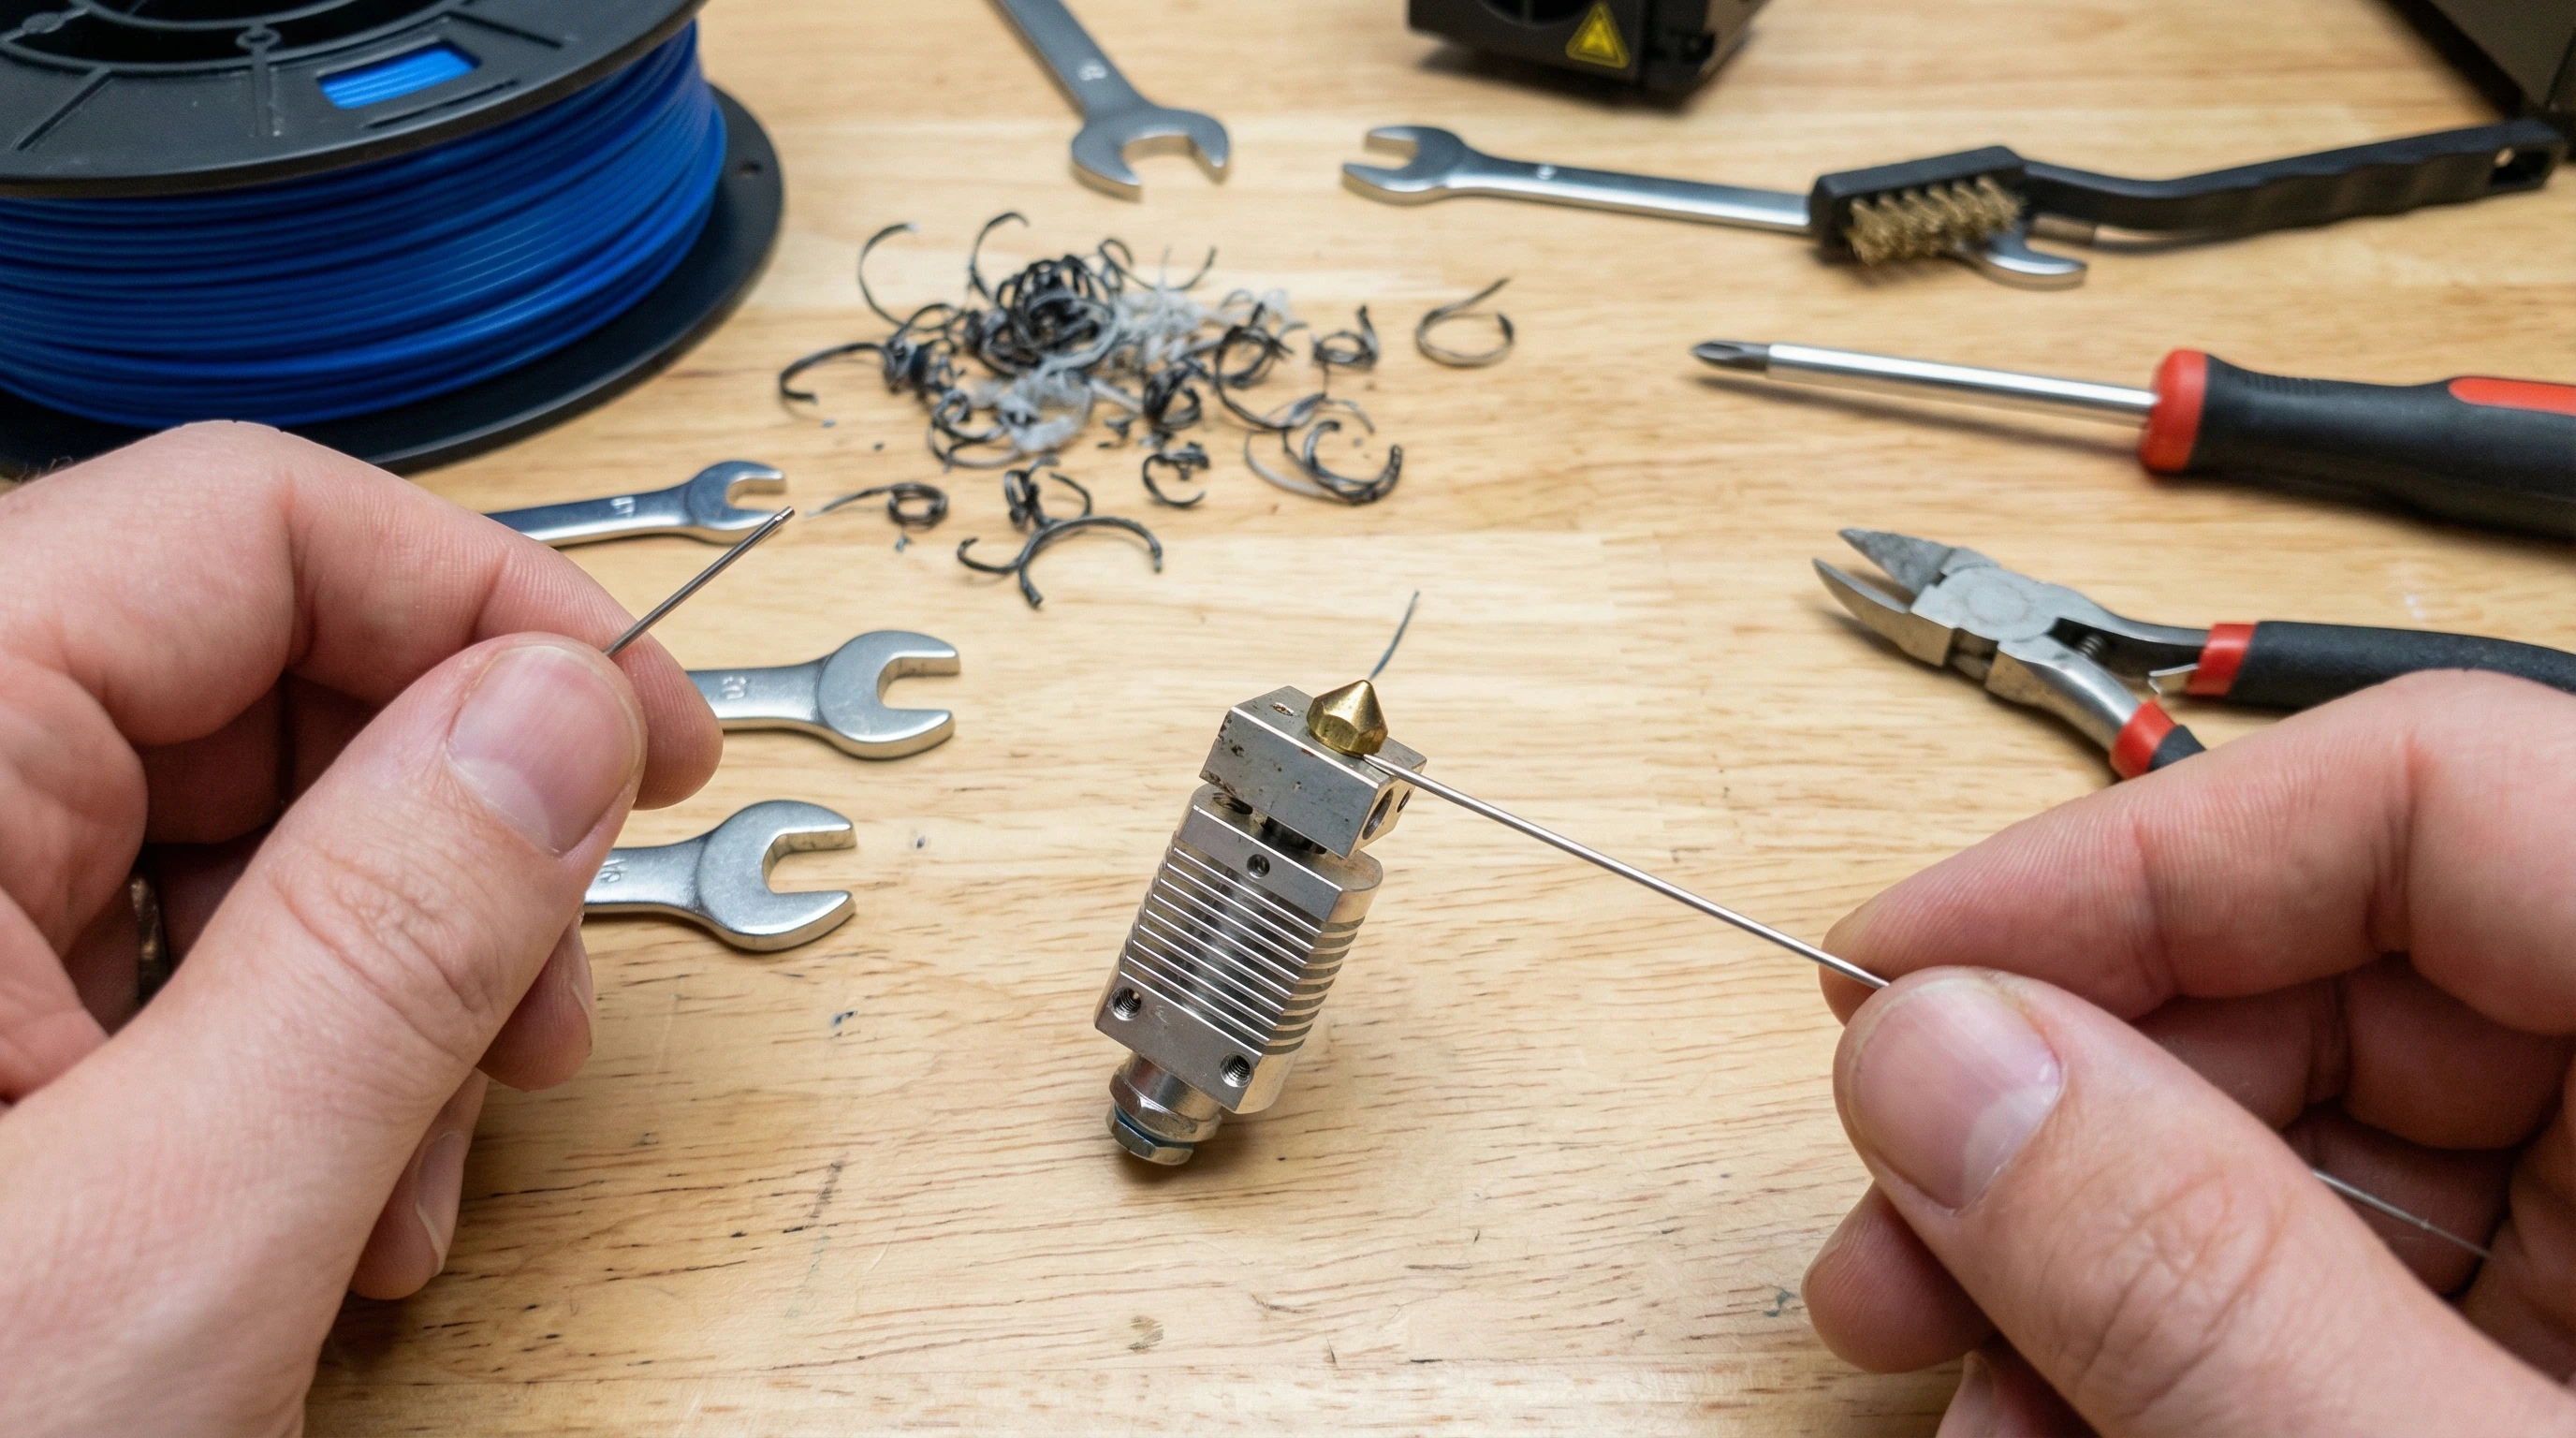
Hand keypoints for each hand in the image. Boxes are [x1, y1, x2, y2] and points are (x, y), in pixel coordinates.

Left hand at [0, 425, 720, 1435]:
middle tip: (556, 996)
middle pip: (249, 678)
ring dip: (393, 984)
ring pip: (230, 829)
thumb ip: (381, 947)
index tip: (640, 738)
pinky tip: (333, 1207)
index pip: (240, 527)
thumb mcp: (171, 1230)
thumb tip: (554, 714)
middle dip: (449, 841)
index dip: (484, 606)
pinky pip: (168, 956)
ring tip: (433, 1170)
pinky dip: (297, 1061)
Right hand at [1802, 673, 2575, 1434]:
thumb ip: (2203, 1270)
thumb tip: (1939, 1064)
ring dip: (2085, 1245)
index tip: (1903, 971)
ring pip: (2316, 1142)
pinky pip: (2356, 1278)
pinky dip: (2183, 1334)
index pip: (2433, 788)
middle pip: (2338, 976)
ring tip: (1944, 1366)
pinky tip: (2058, 1417)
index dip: (2130, 858)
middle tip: (1892, 1228)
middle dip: (2066, 1109)